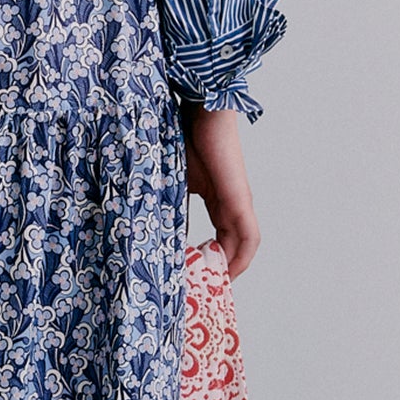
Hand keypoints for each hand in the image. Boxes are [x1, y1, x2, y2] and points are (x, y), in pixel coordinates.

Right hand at [182, 102, 259, 276]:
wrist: (200, 111)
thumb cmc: (185, 137)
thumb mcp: (173, 180)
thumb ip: (169, 203)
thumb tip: (151, 226)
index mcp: (218, 200)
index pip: (219, 238)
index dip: (210, 259)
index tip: (193, 275)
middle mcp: (232, 204)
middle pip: (233, 248)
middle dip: (220, 270)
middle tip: (201, 289)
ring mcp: (239, 202)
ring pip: (244, 247)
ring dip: (231, 268)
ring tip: (212, 285)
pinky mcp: (241, 199)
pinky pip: (249, 238)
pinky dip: (241, 257)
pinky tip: (226, 269)